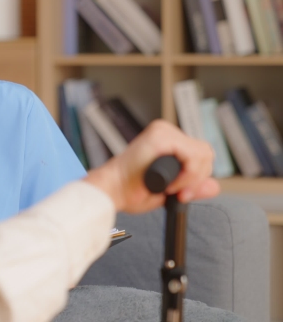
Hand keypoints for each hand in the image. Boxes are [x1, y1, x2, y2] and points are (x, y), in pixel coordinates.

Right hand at [84, 119, 219, 212]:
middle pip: (206, 152)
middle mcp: (166, 132)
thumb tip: (214, 186)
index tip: (181, 194)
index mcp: (168, 141)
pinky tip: (169, 184)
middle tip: (177, 192)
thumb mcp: (169, 191)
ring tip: (170, 187)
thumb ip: (192, 187)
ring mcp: (163, 132)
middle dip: (196, 178)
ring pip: (203, 153)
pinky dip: (187, 175)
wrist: (112, 190)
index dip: (196, 177)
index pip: (200, 155)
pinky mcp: (160, 136)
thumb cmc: (130, 189)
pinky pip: (192, 156)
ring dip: (191, 177)